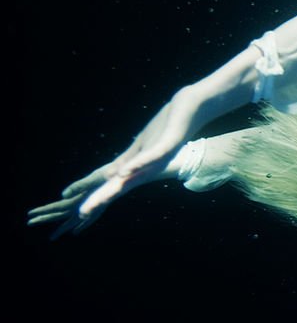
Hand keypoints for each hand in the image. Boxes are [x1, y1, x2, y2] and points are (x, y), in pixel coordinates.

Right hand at [28, 86, 205, 237]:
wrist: (191, 107)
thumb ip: (127, 162)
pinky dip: (137, 164)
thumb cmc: (166, 127)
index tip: (79, 213)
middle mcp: (150, 167)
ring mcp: (160, 156)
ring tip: (97, 200)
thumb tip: (109, 177)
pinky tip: (123, 172)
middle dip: (101, 199)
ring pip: (135, 176)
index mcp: (141, 167)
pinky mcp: (169, 143)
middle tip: (81, 214)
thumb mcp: (142, 147)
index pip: (116, 185)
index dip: (98, 198)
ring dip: (115, 188)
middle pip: (121, 186)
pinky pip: (151, 157)